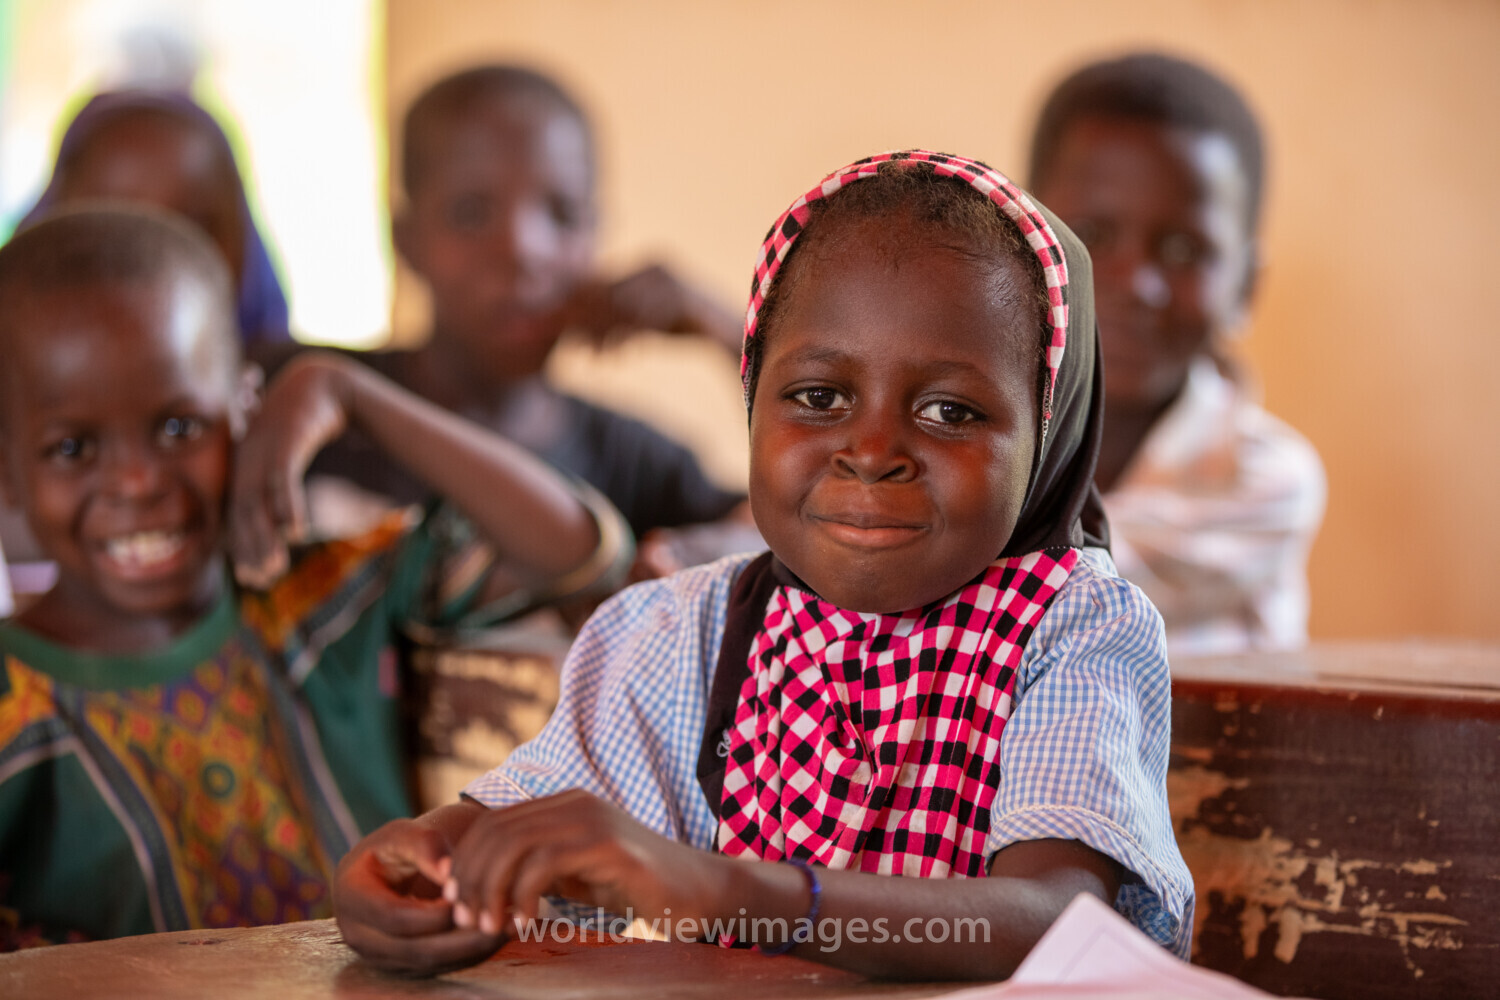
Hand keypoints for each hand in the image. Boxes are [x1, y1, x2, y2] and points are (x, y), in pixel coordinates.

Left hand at [228, 353, 352, 587]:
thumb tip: (286, 523)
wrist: (318, 384)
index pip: (236, 516)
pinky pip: (282, 481)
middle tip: (261, 582)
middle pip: (244, 515)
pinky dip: (288, 507)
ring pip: (258, 504)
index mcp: (244, 469)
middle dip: (251, 550)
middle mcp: (246, 464)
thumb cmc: (303, 425)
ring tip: (276, 568)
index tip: (251, 578)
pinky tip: (296, 532)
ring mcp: (262, 453)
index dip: (242, 547)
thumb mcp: (285, 457)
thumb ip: (280, 489)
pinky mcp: (284, 443)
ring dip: (266, 539)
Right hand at [334, 809, 501, 974]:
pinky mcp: (402, 964)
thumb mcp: (403, 833)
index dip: (435, 912)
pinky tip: (499, 935)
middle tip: (503, 919)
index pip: (395, 918)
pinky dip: (470, 954)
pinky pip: (439, 966)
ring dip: (472, 950)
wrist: (388, 869)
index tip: (474, 896)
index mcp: (351, 897)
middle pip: (415, 949)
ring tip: (509, 927)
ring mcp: (380, 955)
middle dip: (462, 938)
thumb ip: (424, 846)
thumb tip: (448, 872)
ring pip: (430, 963)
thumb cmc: (395, 847)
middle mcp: (359, 934)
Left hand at [444, 789, 729, 937]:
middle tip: (468, 922)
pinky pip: (545, 864)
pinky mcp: (609, 844)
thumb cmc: (639, 887)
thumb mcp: (578, 874)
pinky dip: (524, 896)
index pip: (492, 823)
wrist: (702, 891)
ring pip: (513, 845)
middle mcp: (575, 802)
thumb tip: (483, 886)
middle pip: (496, 832)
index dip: (467, 864)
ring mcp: (593, 819)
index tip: (459, 907)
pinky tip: (527, 922)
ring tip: (491, 927)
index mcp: (564, 805)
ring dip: (491, 890)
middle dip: (472, 880)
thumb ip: (538, 870)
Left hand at [563, 265, 740, 352]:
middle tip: (579, 349)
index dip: (586, 308)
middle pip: (612, 294)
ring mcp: (671, 280)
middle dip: (593, 324)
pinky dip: (628, 340)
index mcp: (648, 263)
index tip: (571, 334)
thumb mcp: (648, 319)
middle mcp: (658, 265)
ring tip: (597, 358)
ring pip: (626, 309)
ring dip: (608, 336)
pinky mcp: (683, 300)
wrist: (730, 331)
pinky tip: (619, 357)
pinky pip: (645, 321)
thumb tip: (582, 335)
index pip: (607, 282)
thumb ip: (620, 319)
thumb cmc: (684, 324)